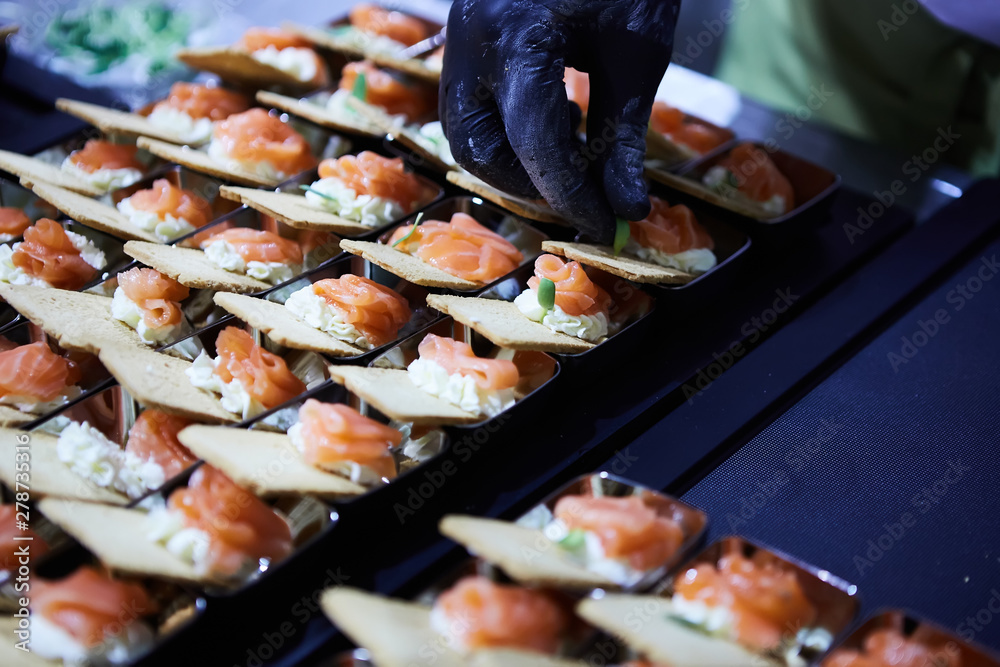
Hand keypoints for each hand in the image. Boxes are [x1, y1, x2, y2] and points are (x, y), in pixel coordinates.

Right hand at [440, 0, 678, 242]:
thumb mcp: (636, 54)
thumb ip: (623, 136)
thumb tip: (626, 210)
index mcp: (519, 35)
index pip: (534, 143)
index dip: (570, 195)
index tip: (603, 224)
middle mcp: (473, 37)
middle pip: (475, 148)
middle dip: (527, 184)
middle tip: (580, 194)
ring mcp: (461, 33)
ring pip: (464, 131)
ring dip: (515, 161)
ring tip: (572, 148)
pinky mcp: (467, 32)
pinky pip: (471, 102)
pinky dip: (509, 128)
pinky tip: (557, 113)